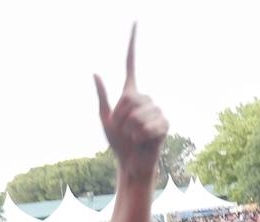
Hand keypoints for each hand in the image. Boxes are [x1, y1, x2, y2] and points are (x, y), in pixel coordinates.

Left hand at [94, 25, 167, 185]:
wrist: (131, 163)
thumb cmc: (118, 143)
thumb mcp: (105, 119)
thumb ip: (102, 97)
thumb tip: (95, 73)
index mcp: (130, 93)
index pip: (131, 63)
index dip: (132, 43)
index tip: (135, 21)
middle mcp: (145, 98)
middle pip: (128, 99)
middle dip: (121, 118)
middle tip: (124, 130)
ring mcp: (157, 110)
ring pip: (138, 114)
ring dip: (130, 130)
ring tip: (134, 137)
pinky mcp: (165, 124)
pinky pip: (149, 126)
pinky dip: (141, 137)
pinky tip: (143, 142)